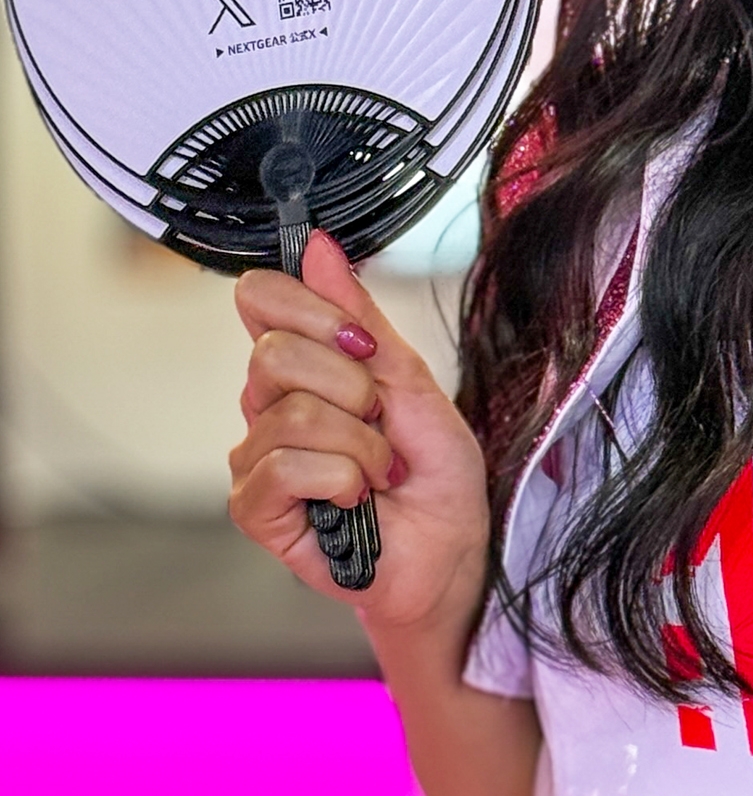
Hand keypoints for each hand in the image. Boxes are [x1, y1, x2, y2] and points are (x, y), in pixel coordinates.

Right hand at [228, 230, 490, 634]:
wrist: (453, 548)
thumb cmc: (435, 469)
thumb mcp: (412, 378)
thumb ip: (358, 315)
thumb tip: (317, 247)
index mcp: (302, 362)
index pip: (261, 297)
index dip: (309, 308)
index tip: (361, 342)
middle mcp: (268, 403)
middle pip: (274, 353)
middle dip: (352, 386)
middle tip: (381, 422)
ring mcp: (257, 456)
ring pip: (290, 414)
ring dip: (359, 445)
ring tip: (380, 470)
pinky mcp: (256, 508)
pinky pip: (281, 468)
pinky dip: (340, 479)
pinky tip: (356, 498)